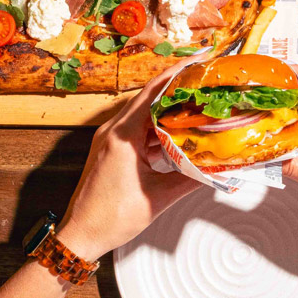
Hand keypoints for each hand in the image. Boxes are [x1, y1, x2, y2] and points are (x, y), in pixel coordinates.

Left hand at [55, 74, 199, 262]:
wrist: (81, 234)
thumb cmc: (110, 219)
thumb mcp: (158, 199)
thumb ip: (189, 181)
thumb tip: (216, 171)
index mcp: (122, 137)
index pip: (151, 94)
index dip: (175, 75)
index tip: (196, 63)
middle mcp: (112, 132)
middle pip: (147, 101)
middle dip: (175, 91)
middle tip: (202, 84)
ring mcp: (109, 140)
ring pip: (141, 116)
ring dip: (166, 112)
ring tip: (194, 109)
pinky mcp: (109, 150)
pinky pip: (135, 132)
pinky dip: (155, 131)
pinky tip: (175, 137)